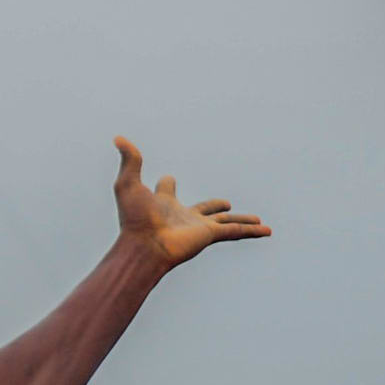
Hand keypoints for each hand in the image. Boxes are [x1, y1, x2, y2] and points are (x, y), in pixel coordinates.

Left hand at [109, 139, 269, 271]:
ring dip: (243, 221)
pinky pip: (235, 231)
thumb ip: (129, 159)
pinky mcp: (209, 235)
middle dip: (214, 206)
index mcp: (164, 203)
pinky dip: (252, 231)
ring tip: (259, 221)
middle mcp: (183, 216)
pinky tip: (266, 231)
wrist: (144, 245)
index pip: (168, 189)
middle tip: (224, 204)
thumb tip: (118, 138)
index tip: (167, 180)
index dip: (167, 184)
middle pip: (205, 209)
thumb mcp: (128, 183)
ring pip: (227, 222)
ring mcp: (198, 227)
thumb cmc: (133, 219)